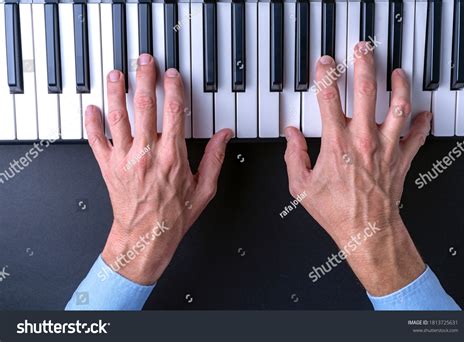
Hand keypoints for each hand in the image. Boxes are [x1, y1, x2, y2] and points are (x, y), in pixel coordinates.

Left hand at [85, 54, 232, 284]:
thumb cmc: (173, 216)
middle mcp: (146, 154)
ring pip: (118, 117)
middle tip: (145, 62)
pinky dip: (92, 123)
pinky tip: (92, 108)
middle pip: (145, 107)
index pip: (173, 112)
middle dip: (145, 79)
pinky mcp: (108, 167)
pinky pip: (96, 140)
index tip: (172, 76)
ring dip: (117, 93)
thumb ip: (215, 159)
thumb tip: (224, 136)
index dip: (173, 89)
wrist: (145, 237)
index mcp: (172, 157)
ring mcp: (124, 159)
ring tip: (117, 74)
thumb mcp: (204, 190)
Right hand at [284, 42, 429, 295]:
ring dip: (398, 85)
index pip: (328, 98)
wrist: (367, 230)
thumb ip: (293, 156)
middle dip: (364, 64)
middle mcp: (363, 140)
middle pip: (366, 91)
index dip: (325, 75)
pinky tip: (421, 111)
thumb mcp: (301, 186)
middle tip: (363, 50)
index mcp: (336, 144)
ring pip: (397, 106)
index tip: (325, 64)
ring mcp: (386, 147)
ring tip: (396, 73)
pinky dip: (422, 121)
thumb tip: (291, 135)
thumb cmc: (337, 211)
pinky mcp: (402, 158)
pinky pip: (417, 134)